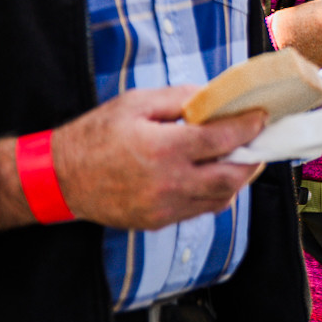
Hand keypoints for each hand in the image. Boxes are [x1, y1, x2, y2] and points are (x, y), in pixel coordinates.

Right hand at [46, 86, 267, 230]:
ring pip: (219, 200)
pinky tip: (212, 176)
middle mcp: (168, 183)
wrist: (60, 178)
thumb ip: (179, 99)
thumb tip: (214, 99)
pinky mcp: (158, 221)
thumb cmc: (95, 135)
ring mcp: (164, 207)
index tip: (261, 117)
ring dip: (236, 180)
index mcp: (162, 149)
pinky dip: (214, 194)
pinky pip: (199, 211)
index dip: (248, 127)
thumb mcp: (135, 103)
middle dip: (253, 160)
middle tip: (260, 143)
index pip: (222, 140)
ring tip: (240, 159)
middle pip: (231, 178)